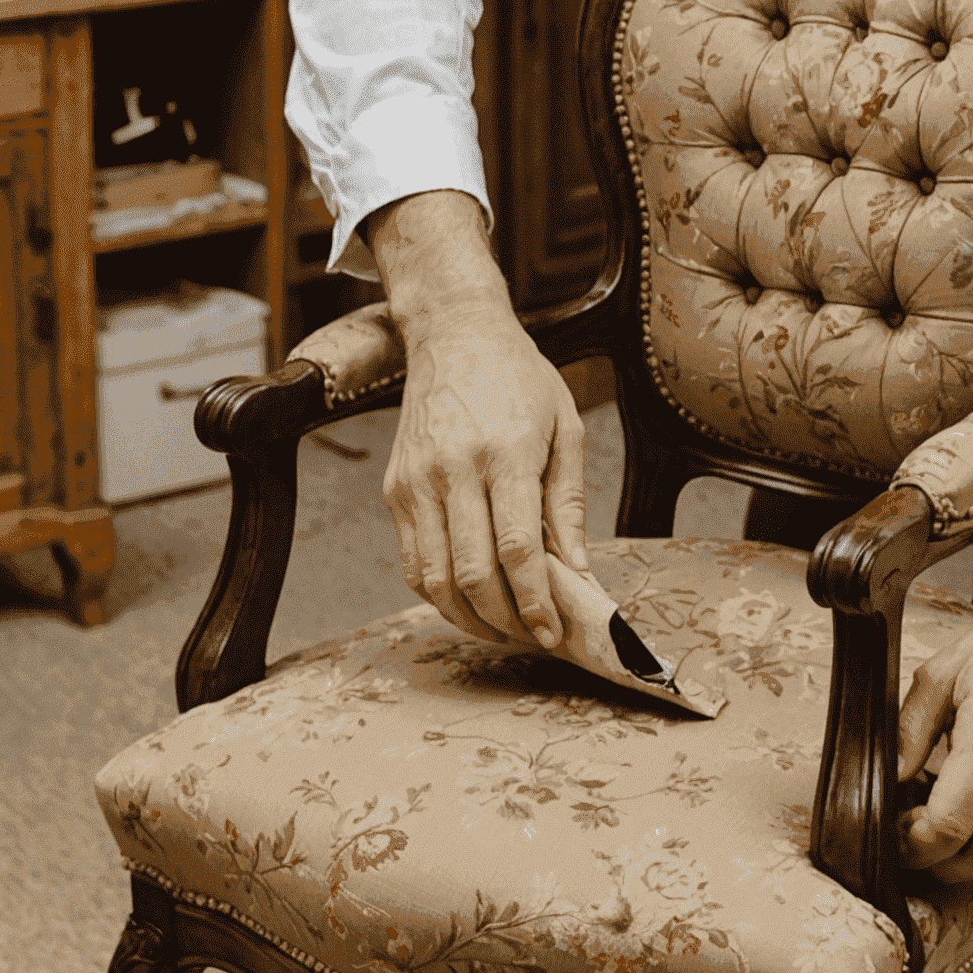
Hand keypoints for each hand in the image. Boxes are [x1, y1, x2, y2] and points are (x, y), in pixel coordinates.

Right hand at [370, 192, 588, 647]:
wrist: (453, 335)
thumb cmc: (519, 379)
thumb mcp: (566, 428)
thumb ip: (569, 503)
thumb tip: (578, 570)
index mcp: (504, 454)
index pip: (517, 551)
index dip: (536, 602)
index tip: (554, 631)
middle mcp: (453, 471)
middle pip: (473, 574)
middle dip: (506, 620)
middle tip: (533, 637)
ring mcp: (416, 483)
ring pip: (435, 579)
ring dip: (470, 618)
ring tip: (503, 630)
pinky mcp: (394, 491)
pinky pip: (412, 562)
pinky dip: (438, 595)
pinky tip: (468, 604)